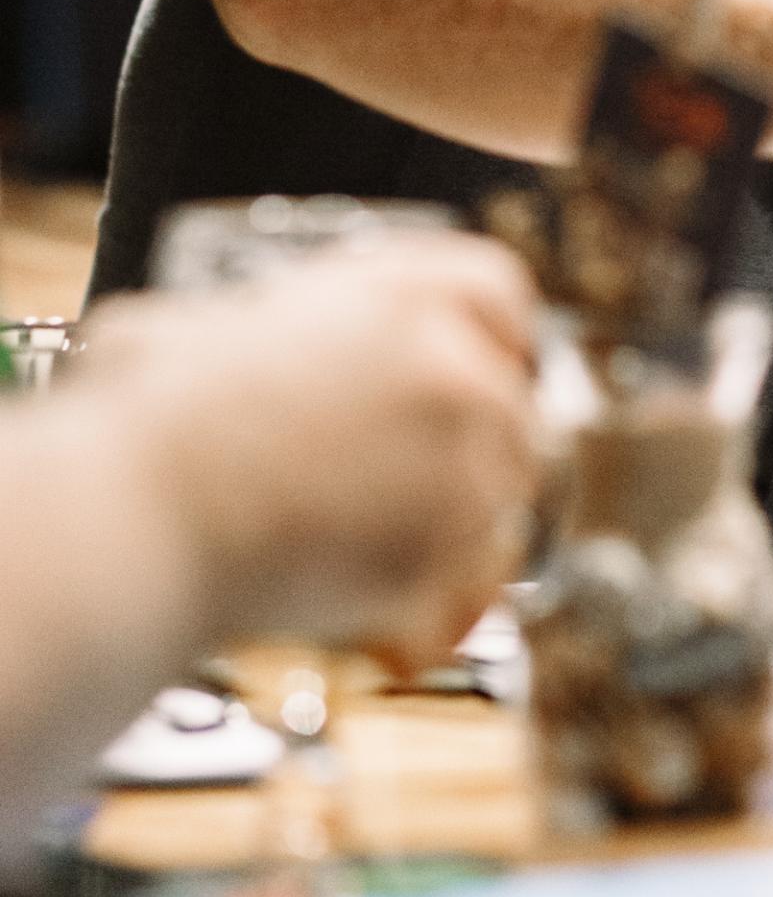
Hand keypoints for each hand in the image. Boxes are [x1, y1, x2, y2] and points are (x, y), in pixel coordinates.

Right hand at [94, 234, 540, 671]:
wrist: (139, 519)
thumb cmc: (147, 427)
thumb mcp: (189, 328)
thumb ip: (241, 330)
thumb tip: (214, 346)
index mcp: (395, 296)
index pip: (494, 291)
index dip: (490, 332)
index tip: (485, 360)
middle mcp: (448, 368)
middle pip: (509, 402)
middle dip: (468, 444)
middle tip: (411, 478)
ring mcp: (462, 463)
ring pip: (498, 495)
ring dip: (453, 521)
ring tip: (377, 548)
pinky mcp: (450, 554)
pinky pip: (472, 580)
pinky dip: (434, 597)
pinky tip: (380, 605)